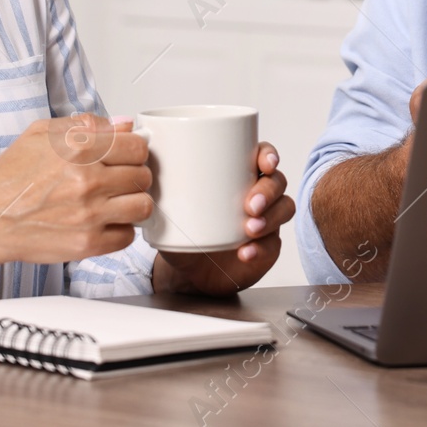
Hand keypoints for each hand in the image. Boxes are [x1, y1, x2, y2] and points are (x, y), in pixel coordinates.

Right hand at [0, 116, 152, 277]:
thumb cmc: (11, 179)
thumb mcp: (41, 134)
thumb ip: (86, 125)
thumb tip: (122, 125)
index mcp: (78, 148)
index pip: (137, 146)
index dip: (135, 150)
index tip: (129, 156)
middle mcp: (87, 180)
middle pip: (144, 175)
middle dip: (135, 175)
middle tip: (121, 179)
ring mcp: (89, 214)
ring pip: (143, 206)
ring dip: (134, 202)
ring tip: (118, 201)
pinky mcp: (87, 243)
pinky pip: (128, 237)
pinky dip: (120, 230)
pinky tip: (105, 222)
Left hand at [153, 142, 295, 295]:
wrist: (188, 272)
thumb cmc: (183, 231)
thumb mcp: (169, 207)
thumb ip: (160, 188)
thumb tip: (142, 166)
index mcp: (237, 175)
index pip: (262, 155)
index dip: (268, 155)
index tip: (264, 161)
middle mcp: (255, 193)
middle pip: (276, 181)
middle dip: (268, 190)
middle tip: (250, 205)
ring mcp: (265, 220)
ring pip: (283, 209)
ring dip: (270, 217)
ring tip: (249, 229)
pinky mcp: (267, 247)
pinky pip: (273, 244)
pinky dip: (261, 248)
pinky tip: (245, 252)